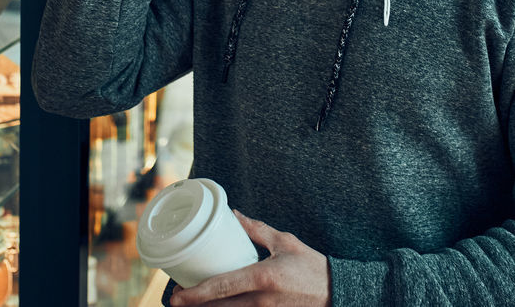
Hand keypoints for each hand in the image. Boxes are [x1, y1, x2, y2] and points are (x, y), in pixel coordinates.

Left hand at [170, 211, 329, 306]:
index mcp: (263, 278)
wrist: (338, 293)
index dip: (195, 294)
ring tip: (193, 303)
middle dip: (194, 306)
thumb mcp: (285, 243)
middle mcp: (261, 301)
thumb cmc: (312, 267)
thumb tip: (234, 216)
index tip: (177, 295)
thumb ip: (257, 230)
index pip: (221, 288)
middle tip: (177, 299)